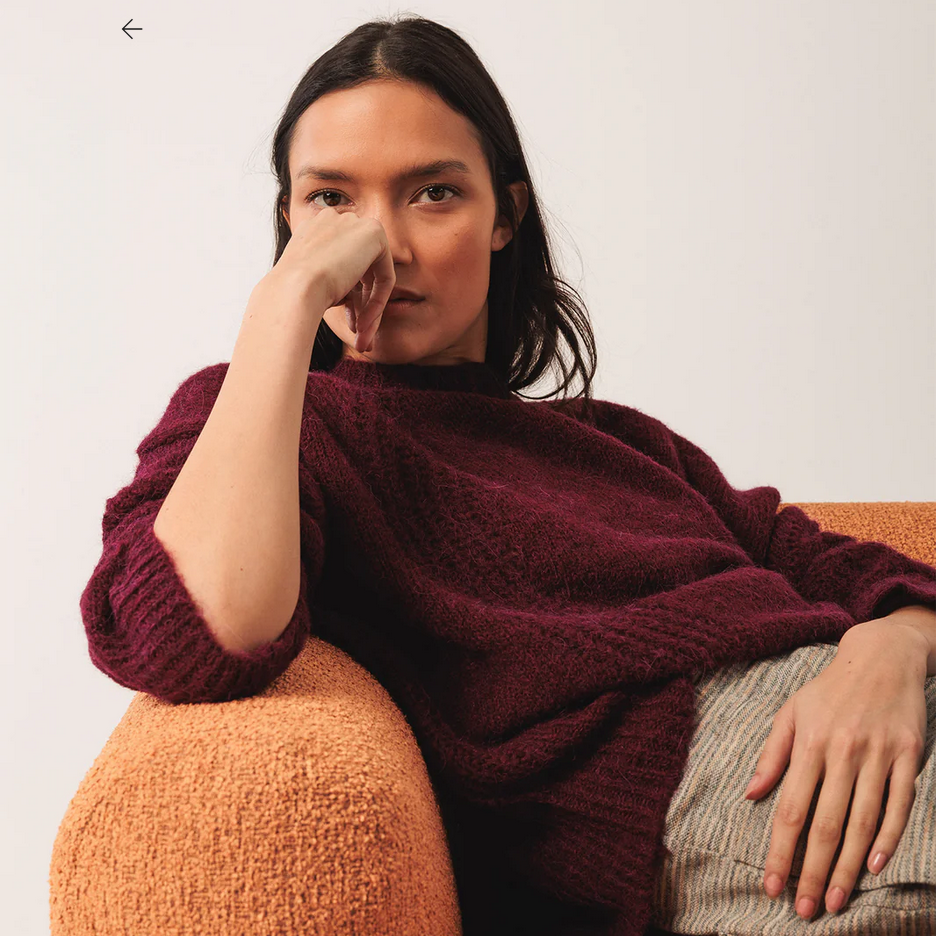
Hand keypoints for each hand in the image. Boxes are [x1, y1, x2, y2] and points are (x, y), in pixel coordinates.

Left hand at [743, 626, 927, 919]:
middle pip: (825, 824)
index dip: (780, 851)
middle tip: (805, 909)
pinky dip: (887, 838)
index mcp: (809, 742)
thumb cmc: (828, 689)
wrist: (882, 657)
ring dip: (847, 867)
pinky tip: (874, 866)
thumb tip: (751, 794)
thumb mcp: (791, 712)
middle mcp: (842, 752)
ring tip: (835, 901)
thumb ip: (772, 755)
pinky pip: (899, 805)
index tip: (772, 884)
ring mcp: (878, 755)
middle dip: (813, 871)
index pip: (790, 808)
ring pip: (862, 822)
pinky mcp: (908, 757)